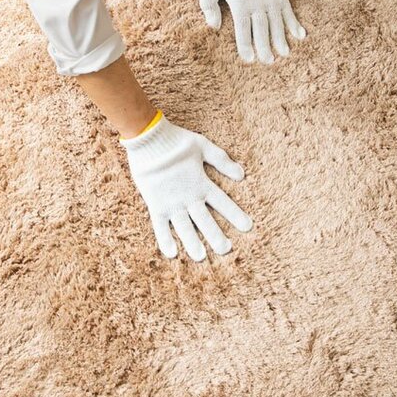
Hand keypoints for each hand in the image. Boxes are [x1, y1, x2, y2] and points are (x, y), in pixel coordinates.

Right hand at [119, 113, 251, 261]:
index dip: (236, 215)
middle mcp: (188, 197)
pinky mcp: (155, 204)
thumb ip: (222, 160)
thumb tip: (242, 174)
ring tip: (201, 257)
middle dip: (216, 236)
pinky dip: (165, 239)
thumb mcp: (203, 146)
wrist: (149, 139)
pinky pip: (160, 226)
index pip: (223, 202)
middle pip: (205, 221)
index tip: (248, 227)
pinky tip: (172, 254)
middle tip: (226, 250)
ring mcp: (171, 202)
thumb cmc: (177, 140)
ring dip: (193, 243)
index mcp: (201, 183)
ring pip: (184, 228)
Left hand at [199, 0, 306, 63]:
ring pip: (276, 22)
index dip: (246, 45)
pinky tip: (300, 36)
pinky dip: (294, 23)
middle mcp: (256, 3)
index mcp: (239, 3)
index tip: (249, 59)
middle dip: (265, 47)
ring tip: (284, 54)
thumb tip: (213, 27)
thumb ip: (208, 5)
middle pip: (261, 29)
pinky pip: (288, 10)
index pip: (243, 29)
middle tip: (268, 61)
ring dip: (281, 39)